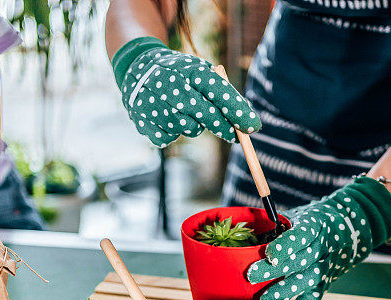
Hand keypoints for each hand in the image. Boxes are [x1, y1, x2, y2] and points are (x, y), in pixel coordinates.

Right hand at [112, 37, 260, 146]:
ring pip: (190, 129)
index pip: (220, 92)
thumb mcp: (200, 73)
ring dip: (193, 125)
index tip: (253, 126)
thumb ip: (223, 92)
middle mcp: (174, 88)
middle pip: (208, 116)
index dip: (237, 111)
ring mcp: (158, 108)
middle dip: (225, 128)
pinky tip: (163, 115)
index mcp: (190, 71)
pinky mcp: (145, 124)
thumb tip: (247, 117)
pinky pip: (170, 137)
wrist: (137, 70)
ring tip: (182, 109)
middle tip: (235, 135)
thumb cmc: (179, 74)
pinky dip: (171, 130)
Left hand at [247, 176, 390, 299]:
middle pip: (301, 259)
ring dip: (285, 291)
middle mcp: (325, 245)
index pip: (302, 234)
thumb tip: (248, 241)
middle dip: (275, 270)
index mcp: (316, 223)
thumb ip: (278, 226)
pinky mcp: (328, 280)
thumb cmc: (314, 221)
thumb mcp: (300, 215)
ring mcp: (328, 264)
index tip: (269, 253)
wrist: (352, 228)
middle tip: (251, 275)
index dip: (286, 245)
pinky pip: (315, 296)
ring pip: (308, 279)